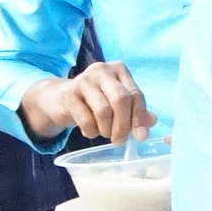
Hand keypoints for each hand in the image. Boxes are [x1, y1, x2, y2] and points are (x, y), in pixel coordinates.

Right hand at [17, 61, 150, 144]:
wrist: (59, 99)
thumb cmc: (95, 101)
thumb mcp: (117, 104)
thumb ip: (136, 111)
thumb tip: (152, 121)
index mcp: (119, 69)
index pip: (136, 94)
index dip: (140, 117)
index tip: (142, 137)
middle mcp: (102, 70)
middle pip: (121, 100)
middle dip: (124, 125)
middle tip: (120, 140)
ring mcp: (83, 80)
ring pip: (104, 110)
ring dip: (106, 130)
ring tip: (105, 134)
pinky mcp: (68, 94)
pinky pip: (86, 119)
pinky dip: (91, 131)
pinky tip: (90, 131)